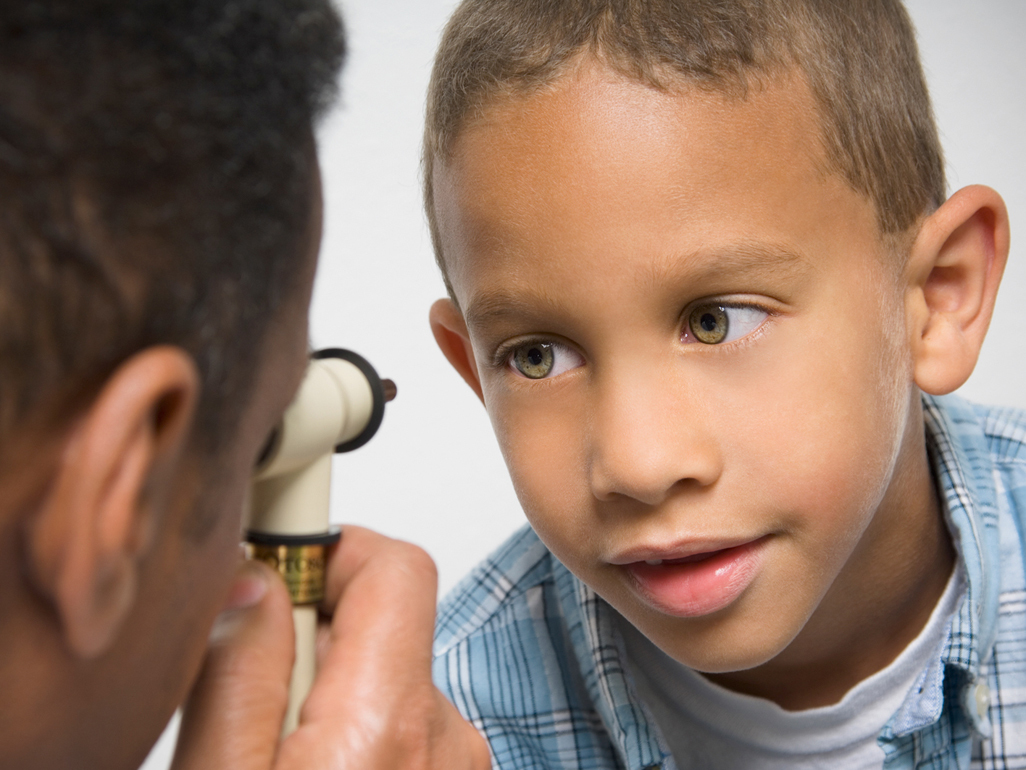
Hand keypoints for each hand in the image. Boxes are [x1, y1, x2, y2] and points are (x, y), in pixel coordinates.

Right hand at [171, 526, 489, 769]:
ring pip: (382, 681)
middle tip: (252, 703)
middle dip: (311, 642)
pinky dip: (353, 738)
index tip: (278, 564)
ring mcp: (453, 766)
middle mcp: (442, 737)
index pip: (395, 568)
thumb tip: (255, 584)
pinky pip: (399, 729)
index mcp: (388, 723)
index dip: (331, 551)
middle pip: (379, 625)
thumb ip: (238, 679)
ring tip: (275, 760)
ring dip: (327, 699)